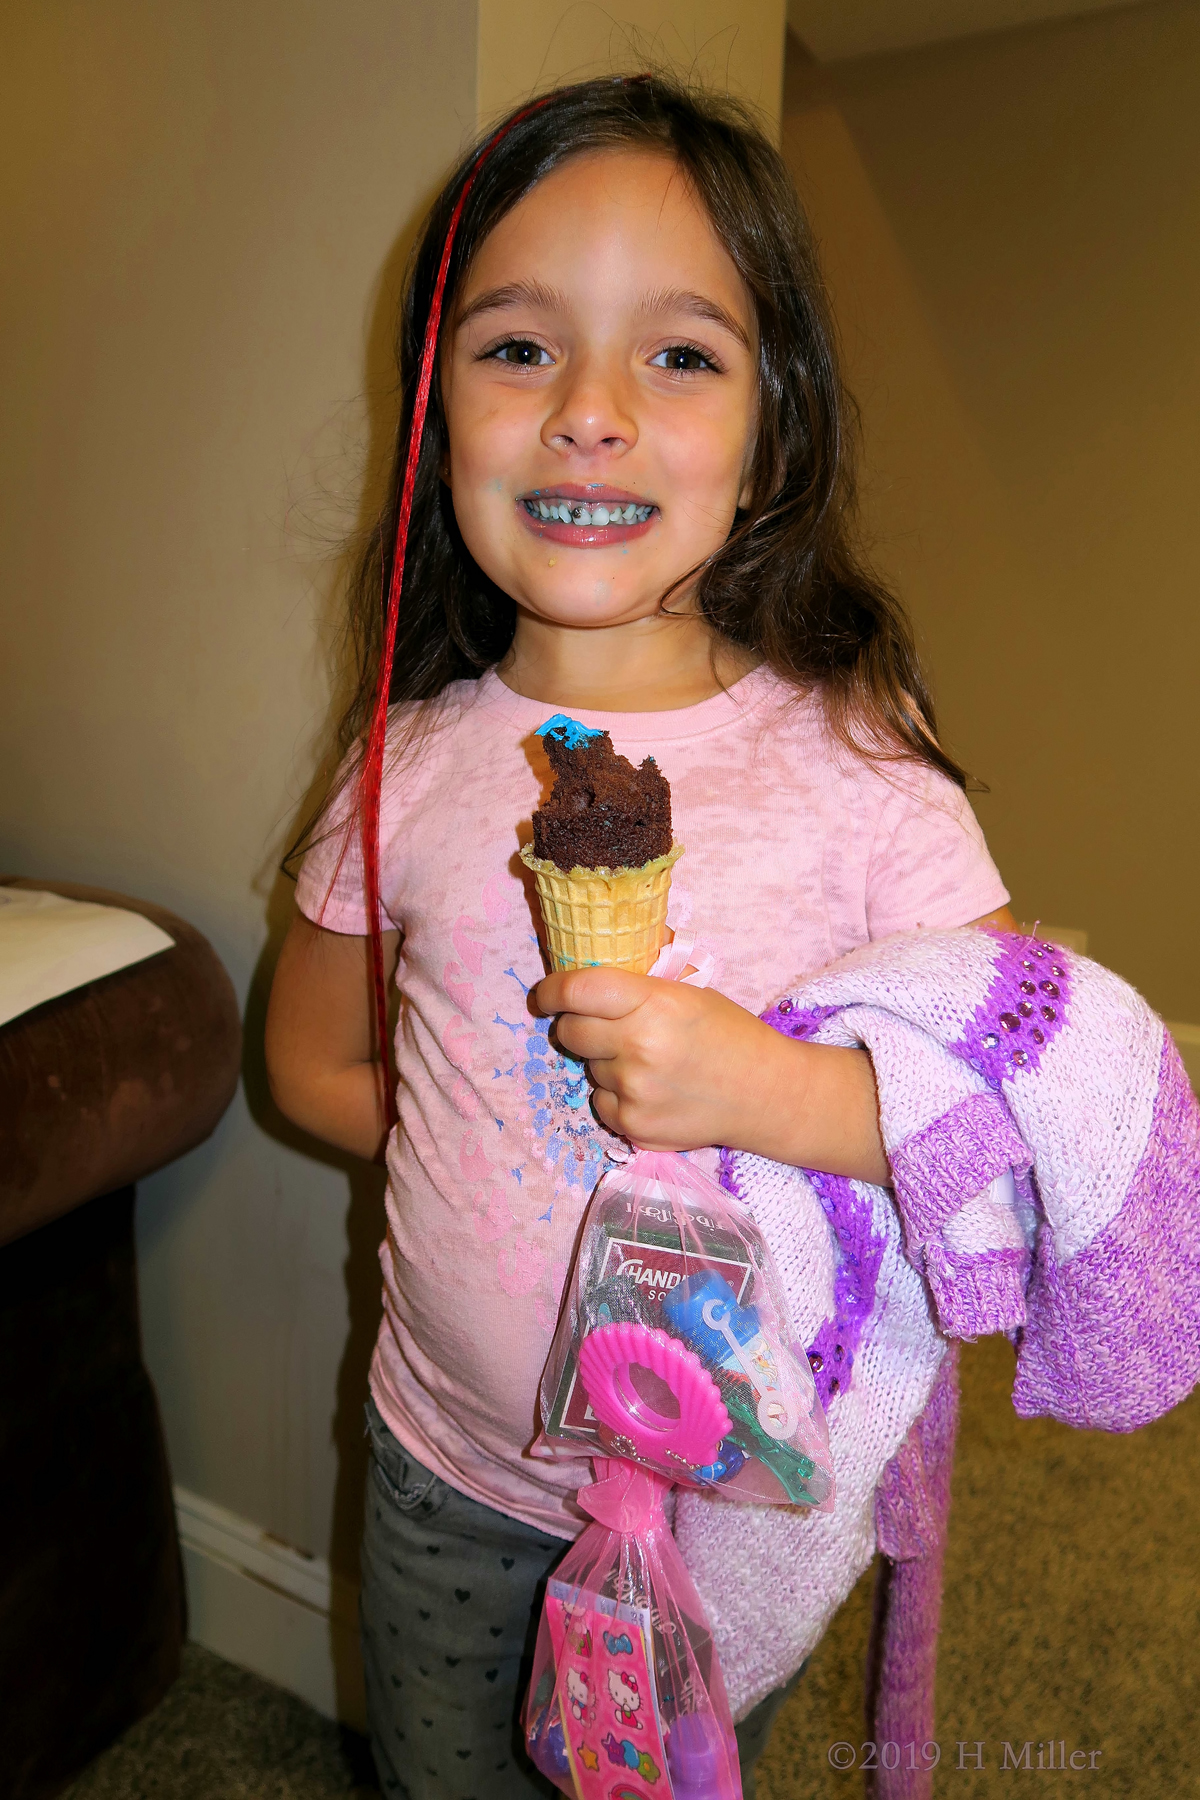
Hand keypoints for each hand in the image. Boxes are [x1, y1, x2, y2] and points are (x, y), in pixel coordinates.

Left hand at [535, 966, 889, 1181]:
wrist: (766, 1094)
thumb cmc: (730, 1035)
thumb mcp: (689, 993)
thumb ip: (638, 985)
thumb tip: (589, 967)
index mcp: (652, 1005)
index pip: (576, 991)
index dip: (551, 991)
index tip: (544, 996)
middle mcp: (637, 1047)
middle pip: (571, 1031)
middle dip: (578, 1025)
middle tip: (603, 1027)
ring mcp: (633, 1091)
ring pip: (587, 1068)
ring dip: (605, 1062)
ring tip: (647, 1062)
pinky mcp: (633, 1126)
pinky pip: (600, 1102)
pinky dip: (616, 1095)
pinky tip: (651, 1090)